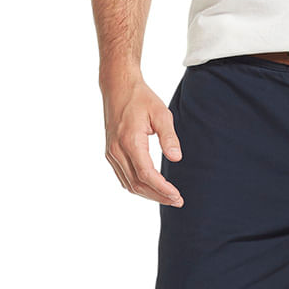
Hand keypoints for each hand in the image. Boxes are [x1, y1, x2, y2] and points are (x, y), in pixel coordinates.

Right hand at [102, 73, 184, 206]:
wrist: (117, 87)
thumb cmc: (141, 98)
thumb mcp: (160, 113)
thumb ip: (168, 136)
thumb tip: (176, 158)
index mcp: (130, 141)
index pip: (146, 174)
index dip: (162, 189)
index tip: (177, 196)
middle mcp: (117, 151)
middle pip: (137, 184)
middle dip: (158, 196)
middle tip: (177, 201)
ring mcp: (111, 153)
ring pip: (128, 184)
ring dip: (148, 194)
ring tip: (167, 197)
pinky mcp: (110, 153)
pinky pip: (123, 177)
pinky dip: (137, 186)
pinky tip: (151, 187)